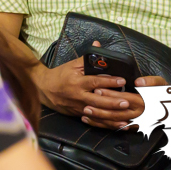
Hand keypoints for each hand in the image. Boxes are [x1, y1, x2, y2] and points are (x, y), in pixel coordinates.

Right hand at [30, 40, 149, 129]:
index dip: (108, 81)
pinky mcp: (79, 114)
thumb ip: (86, 58)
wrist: (43, 89)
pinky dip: (106, 124)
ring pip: (97, 113)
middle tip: (127, 102)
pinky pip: (94, 121)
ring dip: (112, 116)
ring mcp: (78, 107)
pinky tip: (118, 125)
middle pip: (97, 100)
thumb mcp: (71, 65)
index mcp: (77, 81)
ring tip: (126, 117)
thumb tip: (98, 44)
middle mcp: (78, 95)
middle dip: (112, 102)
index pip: (94, 81)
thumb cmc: (60, 75)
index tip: (121, 80)